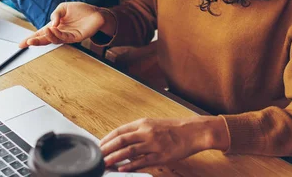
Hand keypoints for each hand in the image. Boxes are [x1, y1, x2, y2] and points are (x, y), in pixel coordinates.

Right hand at [19, 2, 111, 47]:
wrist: (95, 13)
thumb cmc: (79, 10)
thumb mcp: (63, 7)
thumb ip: (55, 14)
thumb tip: (51, 23)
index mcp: (54, 26)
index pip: (40, 33)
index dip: (31, 38)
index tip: (21, 44)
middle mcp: (59, 32)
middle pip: (45, 39)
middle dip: (36, 41)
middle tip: (28, 43)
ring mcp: (67, 36)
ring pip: (54, 39)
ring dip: (48, 36)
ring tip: (44, 31)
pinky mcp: (76, 37)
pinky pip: (65, 38)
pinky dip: (58, 34)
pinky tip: (53, 30)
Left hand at [100, 116, 229, 171]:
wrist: (193, 131)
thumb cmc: (173, 129)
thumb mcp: (154, 124)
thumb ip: (139, 131)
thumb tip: (123, 140)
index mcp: (143, 123)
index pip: (120, 131)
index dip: (108, 139)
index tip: (99, 145)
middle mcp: (146, 132)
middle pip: (121, 140)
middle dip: (107, 149)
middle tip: (98, 156)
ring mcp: (153, 144)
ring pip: (129, 151)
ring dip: (115, 158)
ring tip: (105, 163)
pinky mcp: (161, 156)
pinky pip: (143, 161)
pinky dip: (131, 166)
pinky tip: (122, 169)